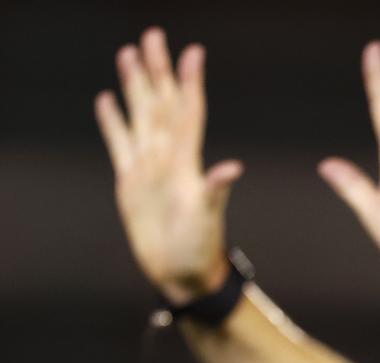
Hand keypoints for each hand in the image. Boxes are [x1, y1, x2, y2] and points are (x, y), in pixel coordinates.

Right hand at [95, 28, 243, 305]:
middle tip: (153, 35)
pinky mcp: (131, 181)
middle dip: (158, 70)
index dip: (190, 83)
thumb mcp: (208, 218)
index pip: (189, 112)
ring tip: (129, 53)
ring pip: (140, 116)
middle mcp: (169, 157)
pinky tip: (109, 99)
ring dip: (136, 85)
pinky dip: (114, 121)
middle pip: (161, 103)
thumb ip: (216, 191)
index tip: (193, 52)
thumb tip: (233, 169)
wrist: (182, 272)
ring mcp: (149, 167)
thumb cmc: (200, 248)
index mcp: (187, 162)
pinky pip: (120, 143)